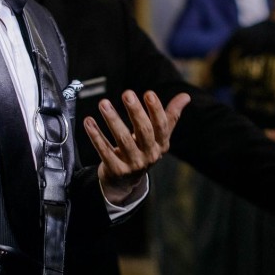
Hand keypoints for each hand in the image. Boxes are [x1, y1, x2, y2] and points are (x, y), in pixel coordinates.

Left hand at [85, 90, 190, 204]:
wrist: (126, 181)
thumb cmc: (144, 150)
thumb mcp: (159, 136)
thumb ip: (170, 115)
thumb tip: (186, 96)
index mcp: (161, 144)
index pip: (161, 126)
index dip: (156, 110)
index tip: (149, 93)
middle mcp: (149, 155)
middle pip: (144, 131)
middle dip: (135, 111)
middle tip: (127, 93)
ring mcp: (133, 164)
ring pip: (123, 140)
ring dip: (113, 120)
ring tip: (103, 103)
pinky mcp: (116, 170)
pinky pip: (105, 151)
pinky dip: (96, 136)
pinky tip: (89, 121)